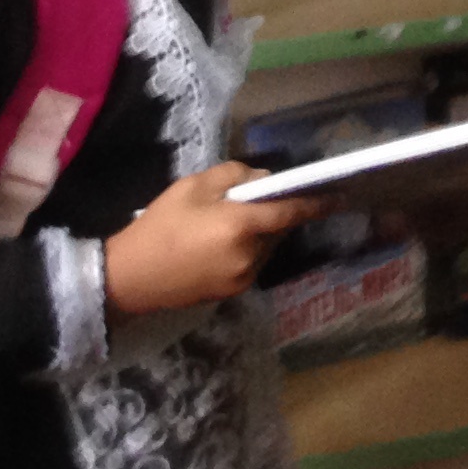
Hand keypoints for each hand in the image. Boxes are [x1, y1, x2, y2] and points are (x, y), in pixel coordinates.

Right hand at [101, 164, 324, 315]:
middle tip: (251, 201)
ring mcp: (242, 277)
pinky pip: (251, 263)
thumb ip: (235, 176)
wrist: (129, 277)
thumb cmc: (160, 226)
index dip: (316, 204)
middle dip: (273, 213)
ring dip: (259, 233)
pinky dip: (246, 249)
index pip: (290, 212)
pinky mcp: (231, 292)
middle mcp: (250, 254)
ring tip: (228, 222)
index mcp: (241, 225)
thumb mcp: (193, 187)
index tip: (339, 197)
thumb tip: (263, 180)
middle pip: (277, 229)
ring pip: (265, 247)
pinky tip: (219, 243)